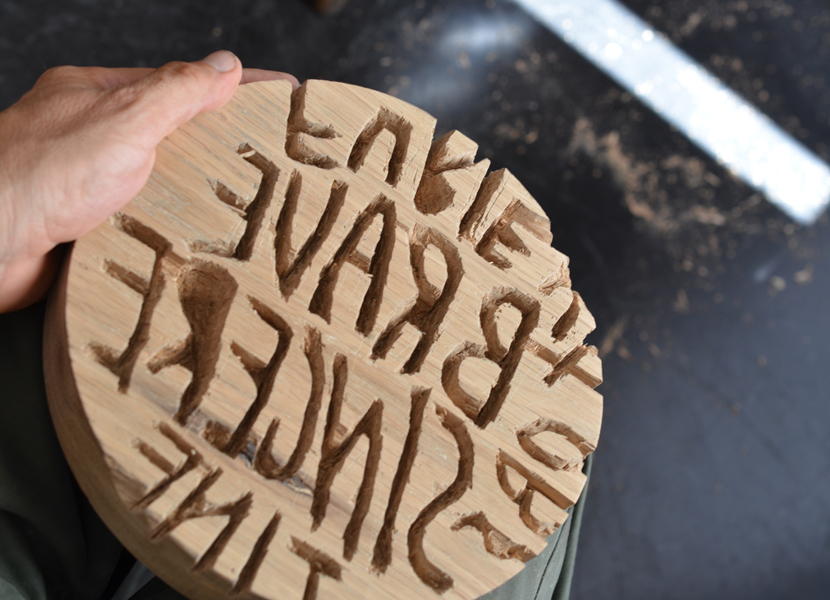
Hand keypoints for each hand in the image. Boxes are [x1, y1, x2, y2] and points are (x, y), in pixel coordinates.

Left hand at [0, 51, 297, 312]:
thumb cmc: (42, 175)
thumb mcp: (125, 120)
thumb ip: (178, 92)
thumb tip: (225, 65)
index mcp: (98, 95)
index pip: (181, 82)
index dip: (236, 85)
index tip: (284, 91)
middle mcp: (91, 135)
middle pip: (173, 130)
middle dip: (222, 139)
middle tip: (275, 154)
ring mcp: (88, 181)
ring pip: (159, 178)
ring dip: (198, 189)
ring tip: (248, 202)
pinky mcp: (88, 225)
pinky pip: (143, 218)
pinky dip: (172, 225)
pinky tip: (197, 237)